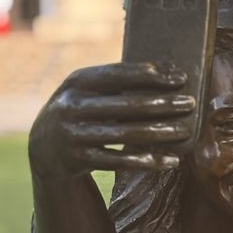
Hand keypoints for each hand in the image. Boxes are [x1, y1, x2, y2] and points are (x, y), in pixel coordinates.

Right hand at [28, 62, 196, 182]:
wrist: (43, 150)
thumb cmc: (78, 112)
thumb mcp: (84, 92)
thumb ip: (113, 84)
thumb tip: (164, 71)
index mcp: (76, 82)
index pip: (117, 74)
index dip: (150, 75)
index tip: (179, 76)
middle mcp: (72, 107)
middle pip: (126, 105)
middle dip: (162, 103)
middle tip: (189, 103)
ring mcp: (75, 135)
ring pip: (126, 134)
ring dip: (160, 133)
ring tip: (184, 131)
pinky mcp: (82, 160)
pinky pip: (122, 161)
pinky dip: (149, 161)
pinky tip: (171, 160)